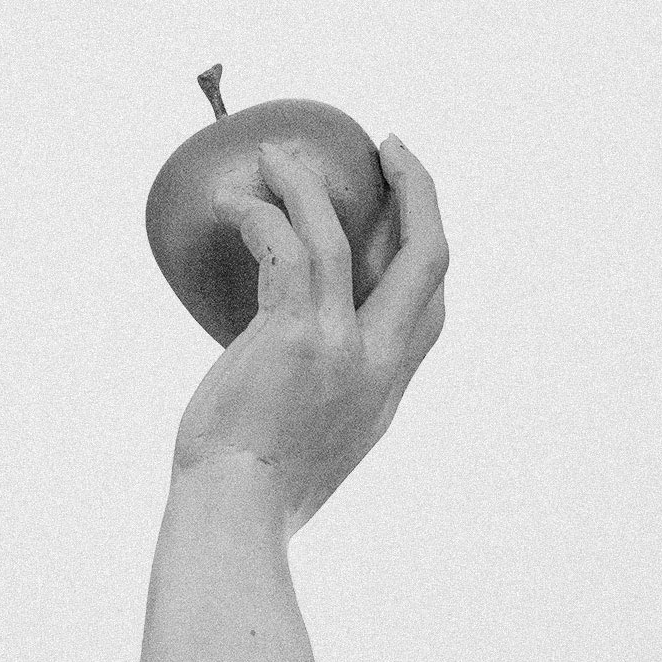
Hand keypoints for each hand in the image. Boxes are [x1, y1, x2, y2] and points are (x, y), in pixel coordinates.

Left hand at [172, 134, 448, 537]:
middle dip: (418, 191)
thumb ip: (324, 398)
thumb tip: (288, 368)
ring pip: (341, 236)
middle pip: (428, 256)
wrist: (237, 515)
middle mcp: (379, 363)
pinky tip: (229, 203)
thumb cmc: (257, 489)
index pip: (431, 305)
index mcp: (387, 388)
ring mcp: (342, 347)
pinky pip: (283, 247)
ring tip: (275, 153)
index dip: (425, 247)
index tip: (406, 211)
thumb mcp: (316, 442)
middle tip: (388, 147)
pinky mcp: (295, 336)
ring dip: (307, 184)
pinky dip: (259, 215)